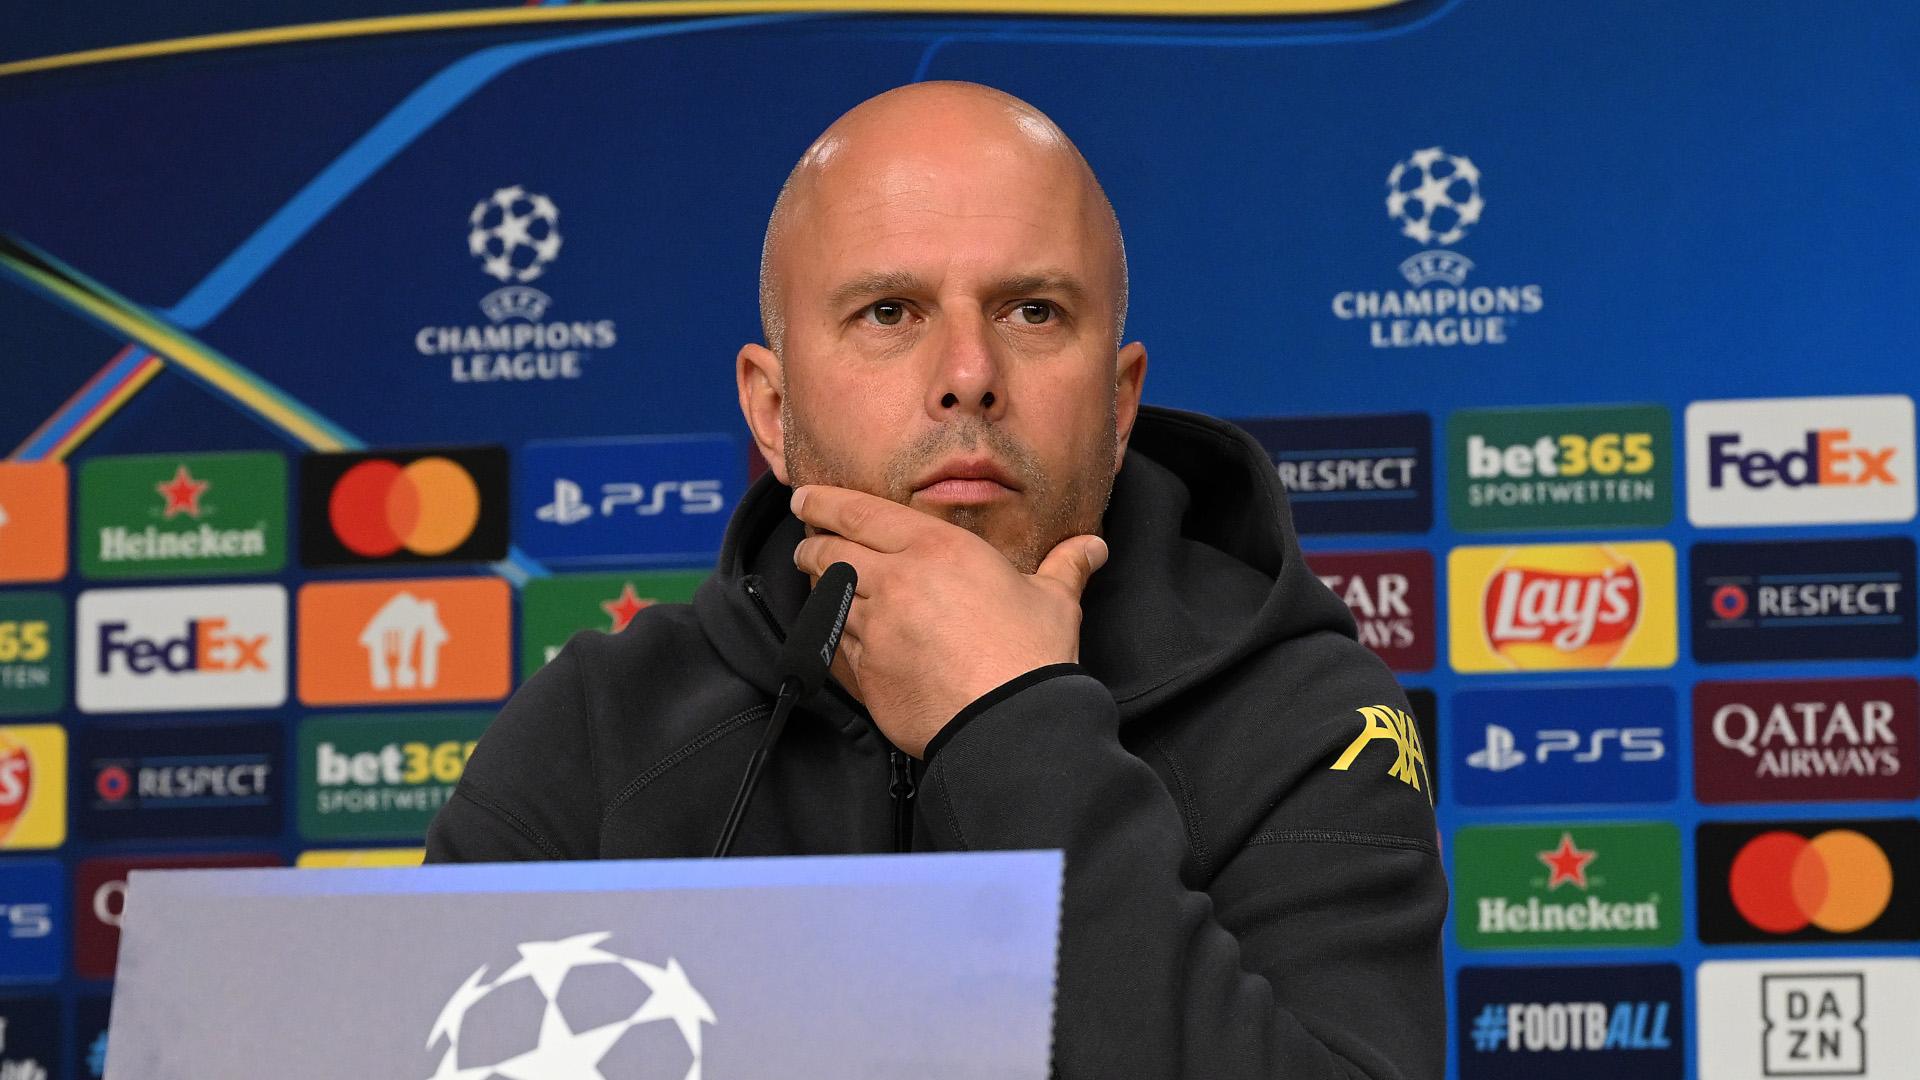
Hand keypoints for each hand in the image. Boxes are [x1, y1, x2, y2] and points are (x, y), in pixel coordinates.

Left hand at [790, 485, 1107, 756]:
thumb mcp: (1054, 600)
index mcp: (936, 548)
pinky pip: (833, 645)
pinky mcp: (865, 672)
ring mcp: (874, 628)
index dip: (824, 501)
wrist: (1009, 724)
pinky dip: (830, 636)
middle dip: (813, 543)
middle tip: (809, 541)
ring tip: (823, 588)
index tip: (805, 498)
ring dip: (819, 590)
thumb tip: (1093, 548)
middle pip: (828, 550)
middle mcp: (896, 580)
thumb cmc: (1031, 656)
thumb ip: (1065, 566)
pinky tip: (838, 635)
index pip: (858, 512)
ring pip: (824, 597)